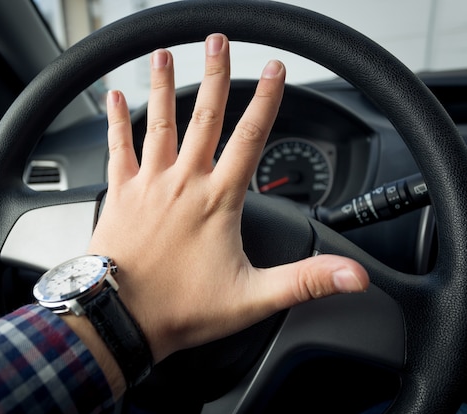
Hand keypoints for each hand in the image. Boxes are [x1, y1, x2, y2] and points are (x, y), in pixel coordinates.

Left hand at [89, 34, 368, 365]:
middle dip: (216, 74)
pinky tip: (114, 96)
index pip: (251, 138)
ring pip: (160, 122)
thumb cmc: (180, 308)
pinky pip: (117, 147)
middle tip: (219, 41)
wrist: (121, 318)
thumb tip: (352, 276)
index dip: (267, 100)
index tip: (275, 68)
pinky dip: (116, 120)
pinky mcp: (120, 194)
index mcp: (217, 200)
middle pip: (206, 117)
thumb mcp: (253, 298)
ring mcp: (149, 184)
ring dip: (165, 85)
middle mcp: (183, 183)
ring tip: (166, 53)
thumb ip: (305, 281)